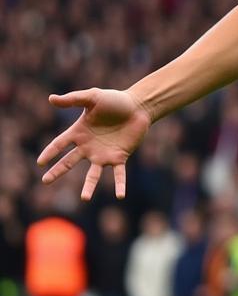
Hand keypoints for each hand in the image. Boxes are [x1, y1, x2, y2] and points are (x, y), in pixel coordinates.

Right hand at [37, 88, 152, 200]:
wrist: (138, 106)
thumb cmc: (115, 100)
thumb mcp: (92, 97)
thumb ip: (73, 99)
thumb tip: (51, 99)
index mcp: (79, 133)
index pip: (59, 144)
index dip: (50, 152)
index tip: (40, 162)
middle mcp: (88, 147)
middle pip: (69, 162)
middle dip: (57, 171)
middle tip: (45, 181)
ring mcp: (103, 154)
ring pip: (93, 174)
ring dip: (89, 186)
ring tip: (85, 198)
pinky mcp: (119, 157)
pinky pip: (119, 174)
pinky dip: (119, 185)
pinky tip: (120, 196)